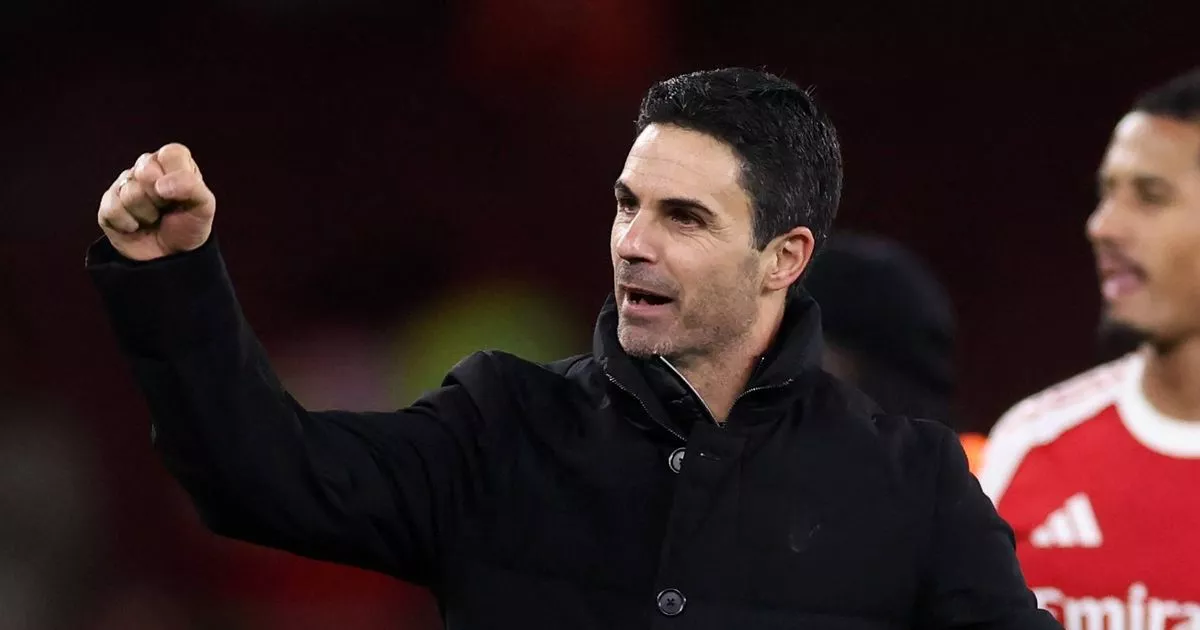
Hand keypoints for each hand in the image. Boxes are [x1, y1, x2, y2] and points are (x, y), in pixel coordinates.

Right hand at [97, 143, 215, 260]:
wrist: (171, 257)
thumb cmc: (189, 225)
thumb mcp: (204, 207)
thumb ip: (192, 187)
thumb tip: (160, 184)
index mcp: (173, 162)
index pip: (171, 153)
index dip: (177, 177)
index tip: (182, 195)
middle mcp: (146, 167)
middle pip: (146, 171)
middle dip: (160, 197)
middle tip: (167, 207)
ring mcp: (124, 184)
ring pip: (130, 192)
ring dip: (147, 214)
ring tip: (153, 218)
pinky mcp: (108, 203)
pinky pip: (113, 209)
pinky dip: (129, 224)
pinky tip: (136, 226)